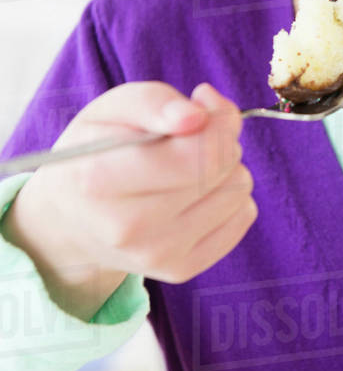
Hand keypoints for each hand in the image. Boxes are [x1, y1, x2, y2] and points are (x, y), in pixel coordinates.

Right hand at [2, 82, 256, 320]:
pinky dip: (230, 197)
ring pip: (239, 190)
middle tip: (190, 139)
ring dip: (226, 169)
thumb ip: (154, 101)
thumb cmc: (95, 153)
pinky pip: (244, 216)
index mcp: (101, 178)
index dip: (215, 123)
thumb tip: (198, 115)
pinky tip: (197, 194)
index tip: (200, 113)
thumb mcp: (110, 110)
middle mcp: (128, 226)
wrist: (71, 221)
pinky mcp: (181, 269)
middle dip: (219, 141)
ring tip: (188, 168)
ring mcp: (157, 254)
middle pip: (223, 168)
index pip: (196, 153)